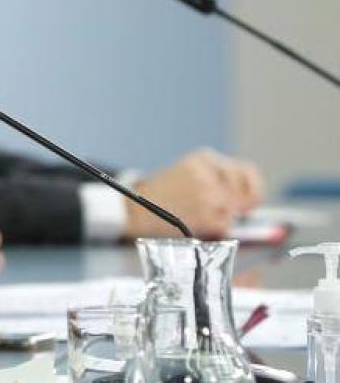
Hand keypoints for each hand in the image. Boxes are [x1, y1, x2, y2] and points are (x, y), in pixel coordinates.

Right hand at [125, 148, 261, 238]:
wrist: (135, 207)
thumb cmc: (162, 194)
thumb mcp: (188, 173)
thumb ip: (217, 181)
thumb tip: (249, 206)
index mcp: (204, 158)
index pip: (246, 172)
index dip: (252, 189)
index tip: (249, 201)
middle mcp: (209, 173)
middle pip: (245, 195)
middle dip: (239, 208)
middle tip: (224, 213)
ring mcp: (209, 194)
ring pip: (235, 213)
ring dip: (223, 219)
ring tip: (199, 216)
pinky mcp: (206, 214)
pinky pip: (225, 226)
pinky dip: (215, 229)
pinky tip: (196, 223)